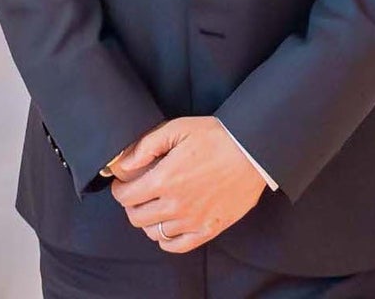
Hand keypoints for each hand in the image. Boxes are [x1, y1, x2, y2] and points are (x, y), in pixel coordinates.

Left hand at [109, 117, 266, 252]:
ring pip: (154, 233)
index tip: (124, 183)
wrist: (254, 152)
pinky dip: (166, 239)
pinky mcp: (209, 229)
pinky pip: (177, 245)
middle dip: (131, 205)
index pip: (126, 197)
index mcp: (164, 180)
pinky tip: (169, 225)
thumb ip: (146, 146)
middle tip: (138, 194)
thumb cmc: (217, 137)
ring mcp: (193, 220)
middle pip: (136, 217)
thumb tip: (123, 164)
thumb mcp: (178, 129)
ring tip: (155, 207)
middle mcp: (175, 205)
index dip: (119, 190)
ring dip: (148, 221)